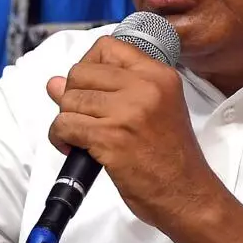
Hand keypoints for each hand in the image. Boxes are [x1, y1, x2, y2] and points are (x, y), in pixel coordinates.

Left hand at [46, 36, 223, 233]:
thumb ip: (106, 90)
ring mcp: (127, 111)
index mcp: (158, 75)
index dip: (88, 66)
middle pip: (81, 71)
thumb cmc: (170, 158)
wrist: (187, 195)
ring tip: (79, 136)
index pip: (107, 46)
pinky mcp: (111, 137)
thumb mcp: (152, 111)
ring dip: (65, 119)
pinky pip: (64, 124)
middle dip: (73, 96)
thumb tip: (55, 83)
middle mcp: (145, 87)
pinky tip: (72, 147)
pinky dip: (60, 137)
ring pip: (68, 99)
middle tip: (84, 118)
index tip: (89, 87)